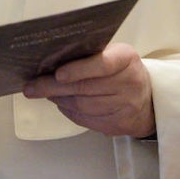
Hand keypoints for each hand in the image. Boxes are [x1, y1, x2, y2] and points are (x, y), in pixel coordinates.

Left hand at [21, 43, 154, 138]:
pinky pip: (86, 120)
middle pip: (86, 88)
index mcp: (126, 58)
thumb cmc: (120, 70)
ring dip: (58, 99)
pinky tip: (60, 103)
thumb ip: (88, 55)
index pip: (102, 64)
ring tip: (43, 92)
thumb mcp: (112, 54)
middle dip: (53, 87)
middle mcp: (130, 82)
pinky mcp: (119, 125)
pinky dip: (68, 111)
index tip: (58, 74)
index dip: (79, 69)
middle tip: (31, 88)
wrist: (148, 99)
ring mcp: (126, 106)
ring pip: (83, 105)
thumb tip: (49, 61)